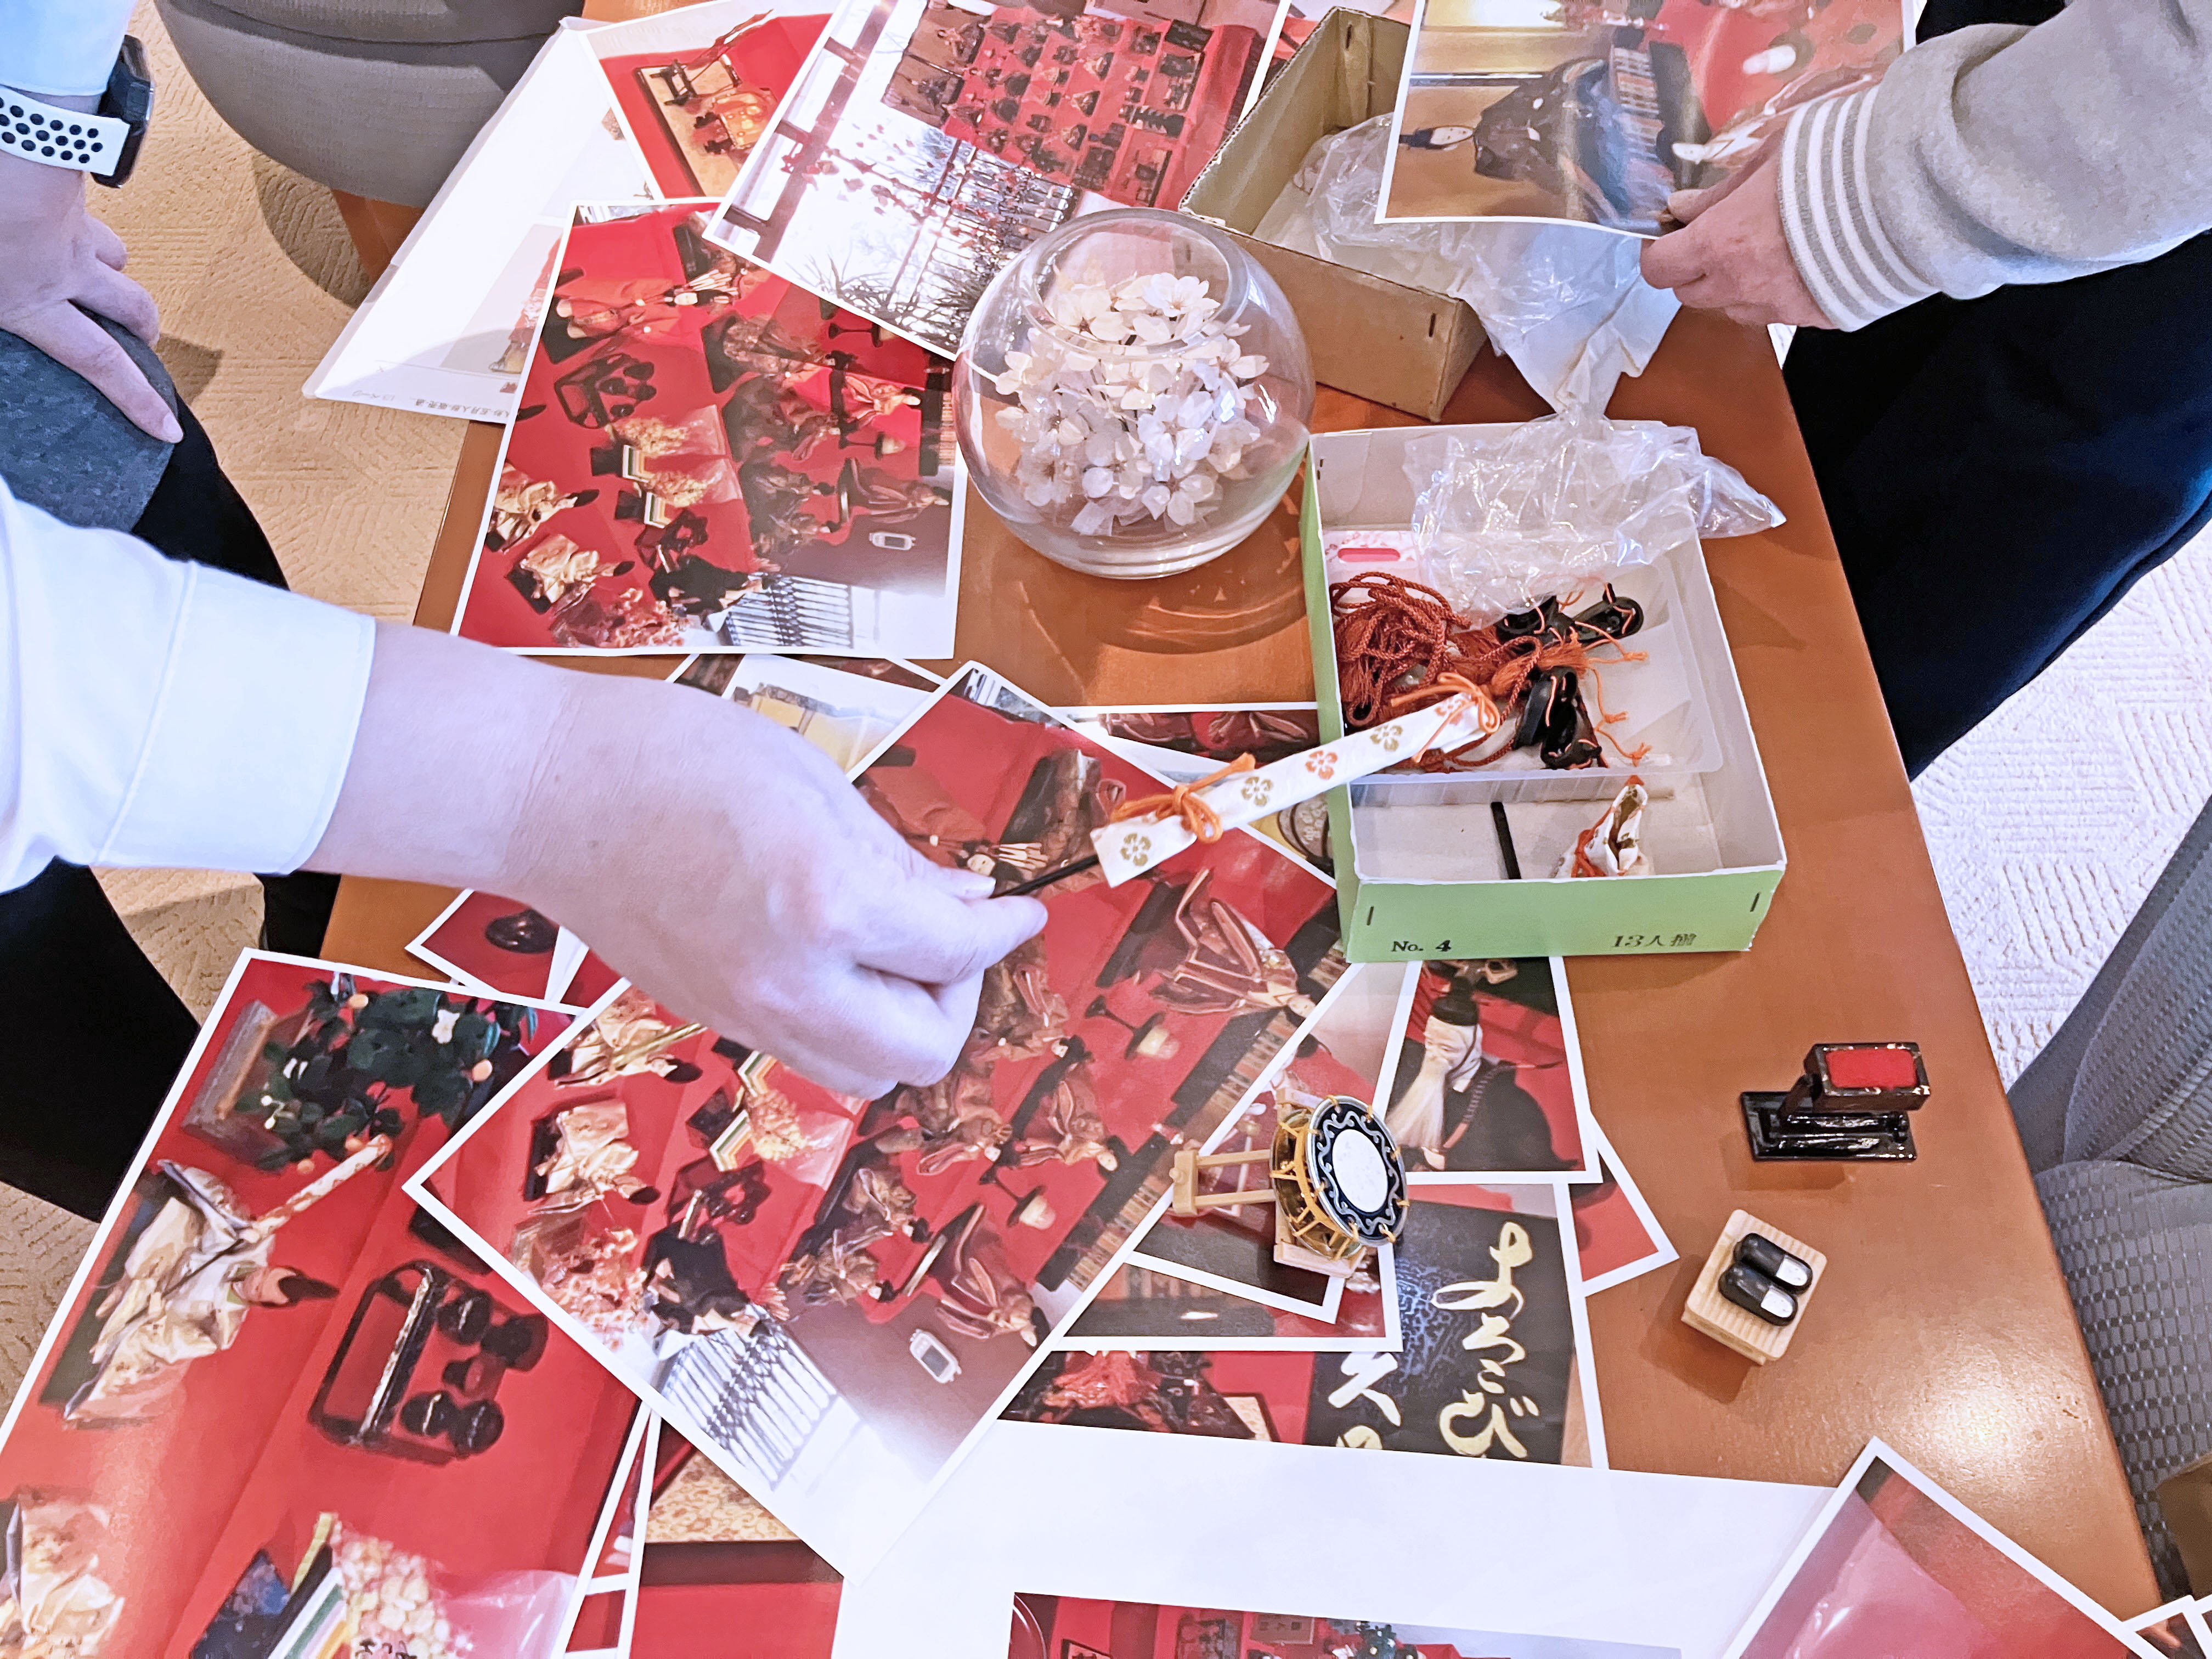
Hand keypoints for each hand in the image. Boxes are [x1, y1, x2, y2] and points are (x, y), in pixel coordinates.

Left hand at [0, 127, 179, 441]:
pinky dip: (75, 215)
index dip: (137, 398)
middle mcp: (65, 266)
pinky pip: (80, 206)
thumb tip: (0, 318)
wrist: (6, 127)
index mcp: (30, 298)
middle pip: (132, 307)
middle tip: (146, 338)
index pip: (97, 361)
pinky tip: (48, 206)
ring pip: (112, 254)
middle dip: (145, 328)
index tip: (166, 426)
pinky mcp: (61, 183)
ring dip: (110, 268)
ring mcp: (70, 222)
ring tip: (94, 270)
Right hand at [314, 627, 1048, 1098]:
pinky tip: (838, 957)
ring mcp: (744, 1011)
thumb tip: (965, 902)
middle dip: (958, 1001)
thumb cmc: (673, 754)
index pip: (956, 953)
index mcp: (828, 904)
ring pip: (863, 1074)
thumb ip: (898, 860)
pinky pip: (806, 1051)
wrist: (542, 791)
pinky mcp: (709, 1016)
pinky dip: (845, 1022)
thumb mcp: (814, 783)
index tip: (1022, 912)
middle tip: (952, 940)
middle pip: (920, 1054)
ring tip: (894, 955)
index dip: (1005, 932)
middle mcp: (791, 980)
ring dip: (901, 1028)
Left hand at [1639, 150, 1833, 330]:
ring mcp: (1780, 308)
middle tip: (1718, 237)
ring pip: (1735, 308)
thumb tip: (1683, 208)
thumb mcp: (1768, 159)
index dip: (1659, 254)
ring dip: (1737, 284)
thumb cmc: (1836, 163)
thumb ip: (1719, 192)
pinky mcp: (1817, 317)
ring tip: (1770, 247)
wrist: (1907, 191)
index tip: (1670, 236)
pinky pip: (1782, 313)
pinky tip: (1806, 261)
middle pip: (1692, 295)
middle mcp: (1742, 286)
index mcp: (1720, 244)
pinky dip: (1782, 292)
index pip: (1659, 269)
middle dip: (1695, 269)